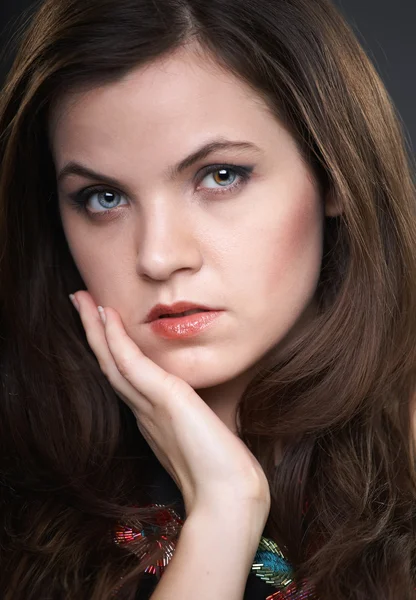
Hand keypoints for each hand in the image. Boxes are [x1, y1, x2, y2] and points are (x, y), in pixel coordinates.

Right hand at [71, 291, 270, 523]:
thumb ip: (195, 420)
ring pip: (113, 360)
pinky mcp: (165, 399)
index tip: (103, 323)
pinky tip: (107, 317)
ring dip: (96, 328)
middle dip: (94, 332)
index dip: (110, 350)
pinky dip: (116, 340)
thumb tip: (202, 410)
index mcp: (153, 418)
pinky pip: (131, 364)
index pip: (125, 376)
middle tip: (79, 302)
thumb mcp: (205, 436)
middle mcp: (145, 411)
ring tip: (82, 300)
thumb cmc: (223, 472)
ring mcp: (150, 405)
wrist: (229, 498)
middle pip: (111, 364)